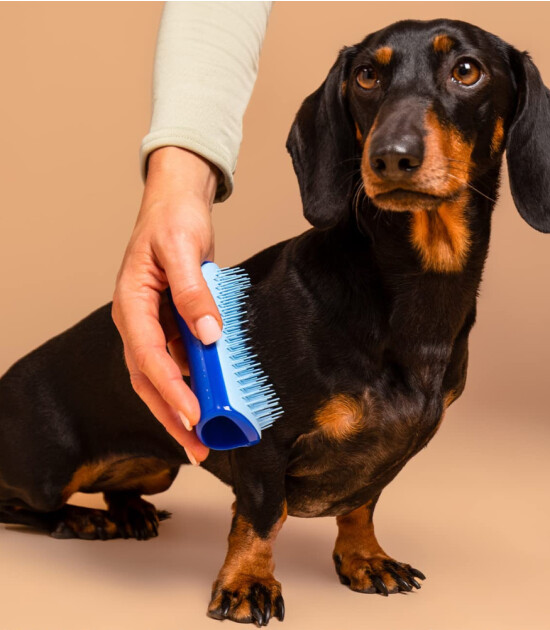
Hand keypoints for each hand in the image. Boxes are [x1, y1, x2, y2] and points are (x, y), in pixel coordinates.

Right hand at [112, 147, 221, 464]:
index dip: (170, 389)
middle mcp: (137, 321)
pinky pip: (179, 360)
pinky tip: (212, 398)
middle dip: (172, 415)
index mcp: (131, 304)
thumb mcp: (183, 249)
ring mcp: (154, 325)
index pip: (147, 356)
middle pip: (149, 379)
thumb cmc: (173, 220)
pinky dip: (194, 382)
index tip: (194, 415)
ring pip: (163, 376)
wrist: (177, 205)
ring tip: (206, 435)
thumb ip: (192, 292)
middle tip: (198, 446)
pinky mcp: (171, 324)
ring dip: (182, 406)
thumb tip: (208, 334)